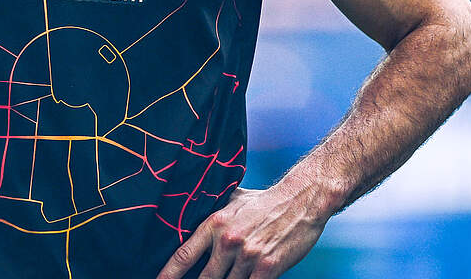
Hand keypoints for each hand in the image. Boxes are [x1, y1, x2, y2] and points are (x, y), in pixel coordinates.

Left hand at [156, 185, 327, 278]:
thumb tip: (197, 212)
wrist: (301, 199)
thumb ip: (215, 209)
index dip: (169, 273)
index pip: (184, 254)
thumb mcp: (234, 199)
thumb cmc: (266, 201)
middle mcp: (228, 241)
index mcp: (216, 224)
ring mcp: (247, 256)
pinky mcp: (267, 267)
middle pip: (204, 278)